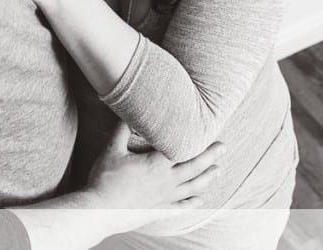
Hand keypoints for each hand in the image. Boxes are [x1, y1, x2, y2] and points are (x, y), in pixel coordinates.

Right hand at [85, 123, 223, 209]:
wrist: (99, 209)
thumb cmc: (105, 179)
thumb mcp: (111, 149)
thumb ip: (121, 130)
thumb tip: (127, 113)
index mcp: (157, 164)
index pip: (182, 149)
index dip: (196, 141)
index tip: (208, 131)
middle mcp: (166, 181)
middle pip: (194, 167)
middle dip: (210, 157)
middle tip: (223, 148)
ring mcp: (164, 197)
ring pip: (192, 187)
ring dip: (207, 178)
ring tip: (218, 171)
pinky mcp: (158, 209)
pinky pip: (180, 207)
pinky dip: (192, 203)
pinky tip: (200, 201)